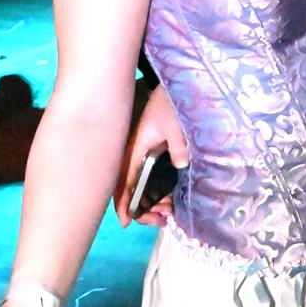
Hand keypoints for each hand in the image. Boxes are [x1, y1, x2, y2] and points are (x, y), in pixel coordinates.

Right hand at [114, 84, 186, 225]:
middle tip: (161, 221)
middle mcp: (138, 153)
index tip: (126, 221)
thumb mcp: (176, 123)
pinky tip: (171, 200)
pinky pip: (154, 177)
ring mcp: (148, 153)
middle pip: (132, 187)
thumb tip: (181, 166)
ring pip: (144, 184)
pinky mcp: (158, 151)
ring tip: (168, 214)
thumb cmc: (172, 102)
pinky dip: (160, 191)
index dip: (124, 202)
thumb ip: (178, 145)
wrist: (178, 85)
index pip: (126, 180)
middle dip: (143, 208)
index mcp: (137, 147)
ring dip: (153, 201)